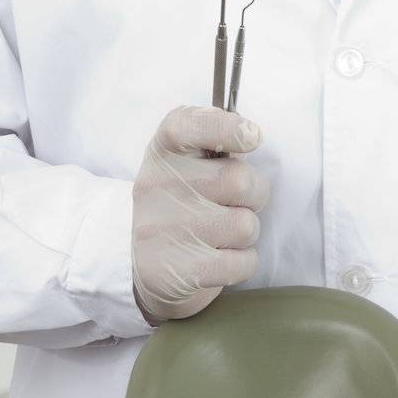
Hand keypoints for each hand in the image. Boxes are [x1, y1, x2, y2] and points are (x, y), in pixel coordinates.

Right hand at [131, 104, 269, 324]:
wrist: (143, 265)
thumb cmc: (182, 201)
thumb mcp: (186, 161)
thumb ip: (216, 141)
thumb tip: (251, 136)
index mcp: (162, 150)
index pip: (190, 125)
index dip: (228, 128)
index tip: (253, 137)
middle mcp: (155, 185)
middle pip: (239, 180)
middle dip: (255, 194)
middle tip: (237, 201)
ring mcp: (162, 230)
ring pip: (245, 226)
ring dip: (246, 232)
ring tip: (223, 232)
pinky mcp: (177, 272)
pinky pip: (243, 263)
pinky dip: (243, 263)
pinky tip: (219, 258)